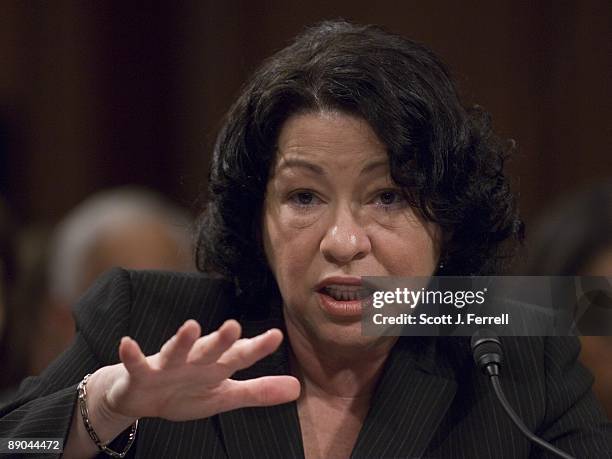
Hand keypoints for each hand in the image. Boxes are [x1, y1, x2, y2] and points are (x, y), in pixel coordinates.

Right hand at [91, 319, 300, 422]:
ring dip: (182, 340)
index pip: (239, 356)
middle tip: (234, 326)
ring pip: (175, 352)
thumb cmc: (188, 392)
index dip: (257, 348)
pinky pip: (136, 364)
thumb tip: (297, 388)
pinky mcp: (141, 374)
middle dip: (221, 340)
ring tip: (190, 326)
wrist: (143, 398)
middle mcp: (194, 361)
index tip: (276, 336)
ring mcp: (167, 366)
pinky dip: (131, 355)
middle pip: (209, 351)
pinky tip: (127, 343)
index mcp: (216, 367)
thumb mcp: (225, 396)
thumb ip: (258, 392)